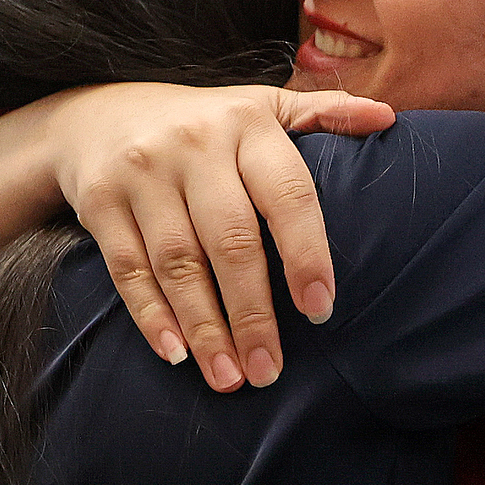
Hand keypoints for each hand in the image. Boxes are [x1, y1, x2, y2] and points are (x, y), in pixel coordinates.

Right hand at [47, 82, 392, 391]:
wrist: (96, 113)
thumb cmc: (203, 124)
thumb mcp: (261, 107)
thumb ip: (322, 115)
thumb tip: (388, 120)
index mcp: (247, 124)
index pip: (287, 194)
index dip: (306, 255)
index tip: (320, 310)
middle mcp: (194, 145)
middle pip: (230, 240)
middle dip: (253, 313)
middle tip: (269, 372)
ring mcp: (142, 173)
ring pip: (178, 262)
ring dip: (205, 328)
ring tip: (230, 378)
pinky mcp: (100, 201)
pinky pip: (128, 268)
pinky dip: (152, 315)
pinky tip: (176, 353)